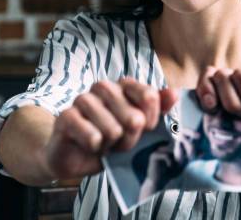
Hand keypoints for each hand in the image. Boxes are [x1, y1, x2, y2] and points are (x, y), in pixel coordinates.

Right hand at [43, 77, 177, 179]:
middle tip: (119, 141)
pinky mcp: (66, 116)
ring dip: (111, 145)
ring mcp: (83, 99)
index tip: (145, 129)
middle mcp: (104, 87)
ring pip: (113, 130)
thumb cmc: (110, 138)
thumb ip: (157, 108)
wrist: (73, 155)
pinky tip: (89, 145)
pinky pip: (93, 137)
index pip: (150, 96)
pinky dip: (95, 148)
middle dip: (130, 139)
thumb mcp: (139, 126)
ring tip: (103, 144)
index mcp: (124, 85)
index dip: (151, 120)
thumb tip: (174, 93)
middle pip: (134, 118)